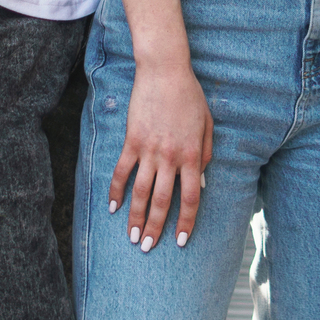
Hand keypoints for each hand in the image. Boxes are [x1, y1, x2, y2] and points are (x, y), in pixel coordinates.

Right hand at [108, 58, 212, 254]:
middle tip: (148, 247)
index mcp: (192, 155)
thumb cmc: (190, 96)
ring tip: (130, 237)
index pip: (190, 198)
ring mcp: (149, 150)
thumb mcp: (207, 124)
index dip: (185, 222)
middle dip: (155, 228)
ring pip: (140, 192)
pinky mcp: (131, 141)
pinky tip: (112, 207)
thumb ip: (206, 154)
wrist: (165, 71)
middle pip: (162, 202)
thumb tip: (202, 181)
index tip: (180, 241)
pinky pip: (122, 171)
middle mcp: (170, 157)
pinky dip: (116, 191)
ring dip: (134, 217)